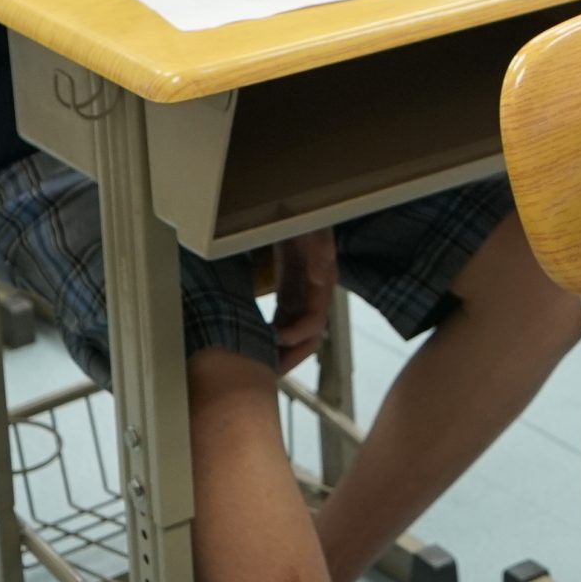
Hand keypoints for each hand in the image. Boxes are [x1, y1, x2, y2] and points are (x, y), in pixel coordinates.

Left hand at [268, 229, 336, 373]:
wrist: (297, 207)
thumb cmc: (306, 218)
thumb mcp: (314, 230)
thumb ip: (319, 250)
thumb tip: (320, 276)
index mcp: (323, 283)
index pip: (315, 321)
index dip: (297, 335)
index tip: (275, 340)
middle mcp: (315, 294)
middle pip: (309, 336)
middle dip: (292, 357)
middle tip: (269, 374)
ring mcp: (302, 293)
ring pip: (296, 333)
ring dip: (282, 352)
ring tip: (261, 368)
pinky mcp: (290, 290)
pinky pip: (285, 320)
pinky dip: (274, 336)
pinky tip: (258, 344)